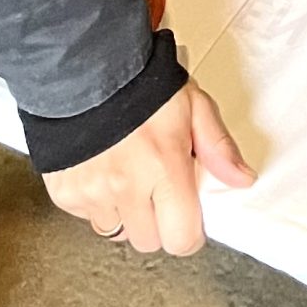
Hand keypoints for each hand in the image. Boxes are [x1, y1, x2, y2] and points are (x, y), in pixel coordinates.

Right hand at [42, 82, 253, 257]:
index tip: (186, 214)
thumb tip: (242, 179)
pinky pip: (87, 217)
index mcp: (163, 165)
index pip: (181, 238)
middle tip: (155, 186)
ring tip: (127, 174)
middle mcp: (126, 185)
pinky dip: (96, 201)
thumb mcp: (191, 104)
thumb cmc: (139, 81)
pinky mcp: (65, 192)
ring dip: (125, 212)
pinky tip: (102, 169)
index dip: (187, 231)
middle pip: (148, 241)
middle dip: (156, 221)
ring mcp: (92, 191)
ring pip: (116, 231)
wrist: (84, 65)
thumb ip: (218, 145)